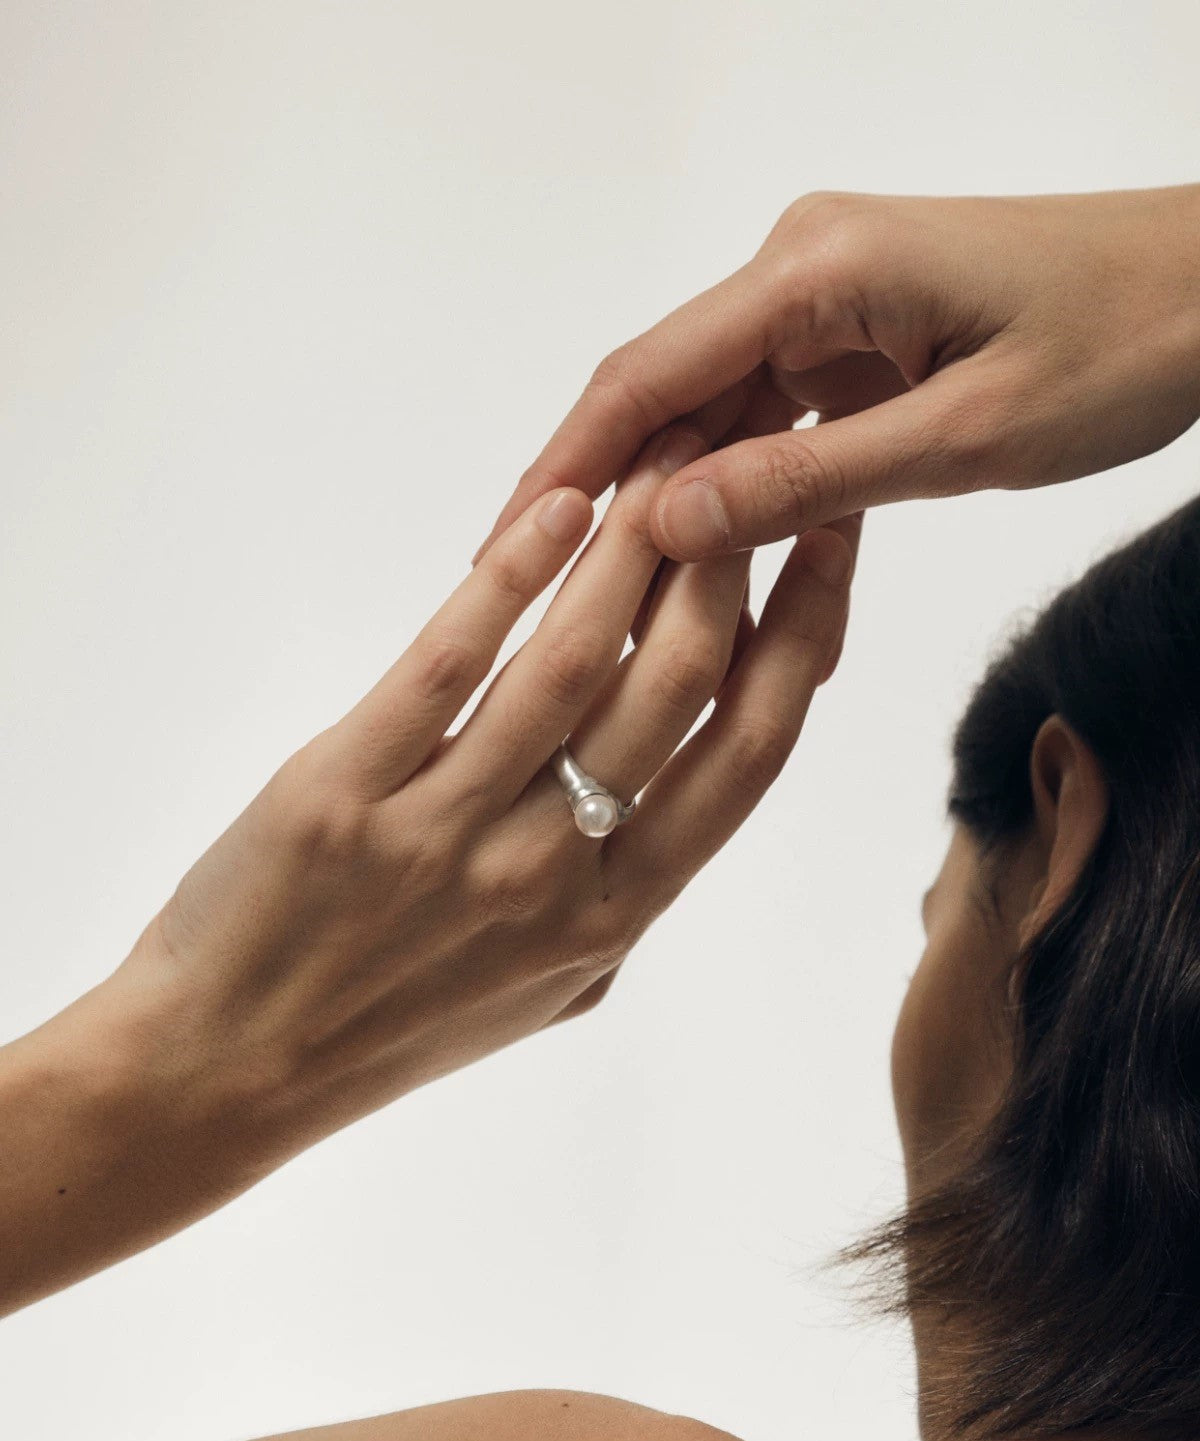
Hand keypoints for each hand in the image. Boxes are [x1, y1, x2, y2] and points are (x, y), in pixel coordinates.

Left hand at [0, 421, 855, 1313]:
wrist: (226, 1071)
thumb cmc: (390, 1028)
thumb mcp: (540, 988)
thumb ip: (617, 900)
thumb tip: (668, 798)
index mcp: (617, 914)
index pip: (748, 753)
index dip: (803, 634)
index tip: (825, 545)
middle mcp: (553, 873)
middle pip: (677, 684)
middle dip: (723, 555)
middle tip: (734, 463)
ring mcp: (449, 832)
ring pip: (574, 660)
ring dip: (628, 542)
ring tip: (655, 458)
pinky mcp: (346, 792)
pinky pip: (447, 662)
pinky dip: (508, 573)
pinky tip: (552, 508)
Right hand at [477, 185, 1199, 560]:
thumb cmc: (1124, 343)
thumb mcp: (964, 436)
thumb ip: (807, 481)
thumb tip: (663, 525)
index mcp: (815, 270)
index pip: (645, 374)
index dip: (563, 465)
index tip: (500, 546)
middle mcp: (800, 268)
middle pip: (662, 392)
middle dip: (600, 494)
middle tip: (538, 599)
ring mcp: (825, 297)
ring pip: (711, 410)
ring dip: (668, 498)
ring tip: (607, 597)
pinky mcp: (854, 331)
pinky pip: (768, 412)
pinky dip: (739, 483)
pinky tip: (707, 554)